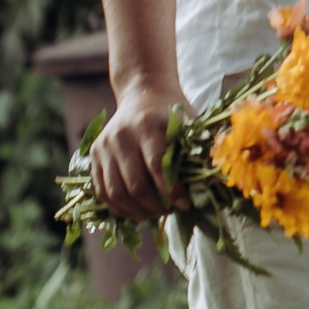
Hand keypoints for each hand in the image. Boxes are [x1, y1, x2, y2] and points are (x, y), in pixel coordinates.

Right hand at [91, 78, 189, 220]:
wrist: (143, 94)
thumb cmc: (172, 113)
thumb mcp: (189, 124)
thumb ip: (199, 151)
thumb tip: (214, 184)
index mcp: (147, 124)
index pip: (158, 166)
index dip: (172, 191)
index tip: (186, 204)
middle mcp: (121, 135)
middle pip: (135, 184)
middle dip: (156, 205)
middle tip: (171, 211)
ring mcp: (104, 146)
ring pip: (116, 192)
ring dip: (137, 211)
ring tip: (156, 214)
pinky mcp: (93, 155)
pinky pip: (102, 191)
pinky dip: (119, 208)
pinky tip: (137, 212)